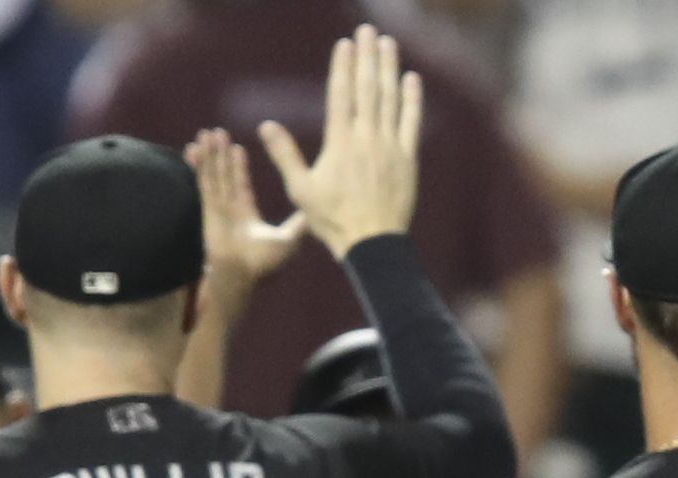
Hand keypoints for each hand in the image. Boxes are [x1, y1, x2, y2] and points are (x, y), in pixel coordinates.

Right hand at [188, 126, 300, 298]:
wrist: (242, 272)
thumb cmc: (263, 262)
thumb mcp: (288, 239)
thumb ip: (300, 224)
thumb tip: (317, 213)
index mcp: (245, 213)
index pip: (240, 184)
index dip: (238, 166)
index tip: (236, 148)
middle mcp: (229, 209)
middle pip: (224, 175)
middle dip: (220, 154)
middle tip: (218, 133)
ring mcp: (217, 207)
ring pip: (213, 174)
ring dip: (210, 155)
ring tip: (207, 134)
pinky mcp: (208, 208)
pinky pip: (203, 182)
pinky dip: (199, 166)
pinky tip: (195, 150)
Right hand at [258, 26, 421, 257]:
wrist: (372, 245)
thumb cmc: (332, 221)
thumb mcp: (301, 189)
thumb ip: (284, 155)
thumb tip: (265, 125)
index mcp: (339, 143)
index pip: (341, 94)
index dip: (343, 66)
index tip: (345, 44)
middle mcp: (366, 139)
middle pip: (367, 88)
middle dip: (367, 56)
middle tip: (369, 31)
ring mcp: (390, 148)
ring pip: (390, 100)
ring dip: (389, 69)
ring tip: (388, 44)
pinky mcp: (408, 160)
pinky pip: (411, 123)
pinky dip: (412, 100)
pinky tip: (411, 79)